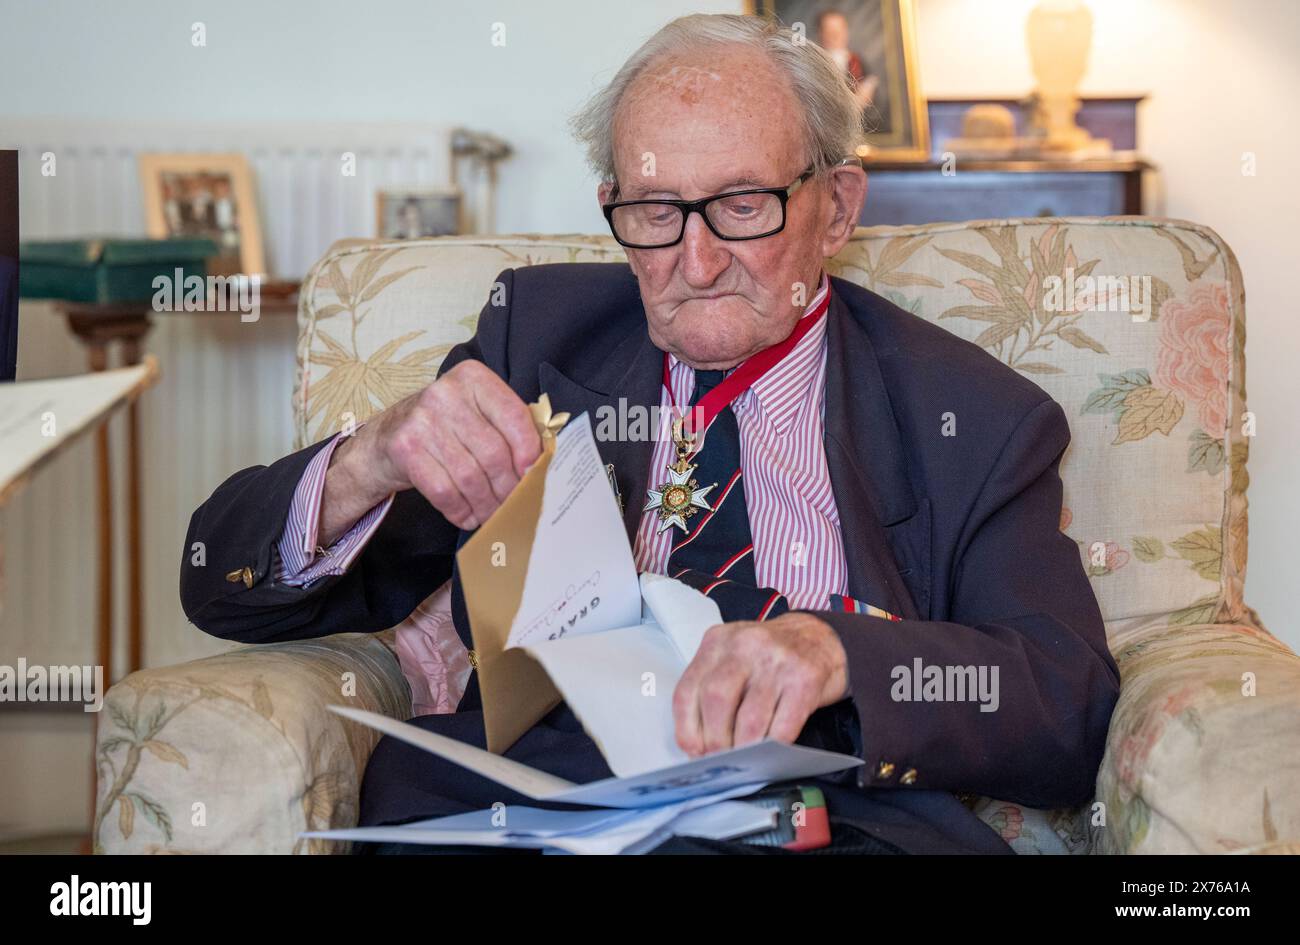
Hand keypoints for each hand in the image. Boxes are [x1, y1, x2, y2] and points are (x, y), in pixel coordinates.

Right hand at [320, 361, 540, 539]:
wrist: (386, 437)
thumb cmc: (444, 428)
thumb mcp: (475, 412)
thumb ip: (506, 427)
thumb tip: (541, 465)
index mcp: (473, 378)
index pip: (514, 415)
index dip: (529, 451)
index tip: (535, 475)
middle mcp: (446, 393)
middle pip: (494, 453)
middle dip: (508, 488)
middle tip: (514, 505)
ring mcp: (422, 420)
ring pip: (470, 476)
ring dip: (486, 504)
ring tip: (492, 515)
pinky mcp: (405, 448)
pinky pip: (444, 491)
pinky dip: (461, 511)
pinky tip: (468, 517)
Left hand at [672, 612, 848, 756]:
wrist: (821, 637)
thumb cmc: (772, 655)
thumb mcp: (734, 659)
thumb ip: (712, 690)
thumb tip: (699, 743)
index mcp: (718, 642)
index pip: (688, 690)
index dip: (686, 728)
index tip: (694, 749)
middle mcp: (745, 645)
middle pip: (716, 700)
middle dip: (715, 740)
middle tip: (720, 758)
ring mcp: (776, 661)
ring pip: (749, 719)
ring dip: (743, 748)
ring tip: (744, 758)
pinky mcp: (805, 679)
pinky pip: (783, 726)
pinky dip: (773, 746)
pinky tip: (771, 749)